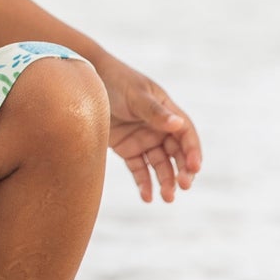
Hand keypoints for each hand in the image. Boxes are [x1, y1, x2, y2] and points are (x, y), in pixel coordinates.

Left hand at [93, 55, 202, 203]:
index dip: (192, 151)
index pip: (186, 135)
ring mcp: (143, 139)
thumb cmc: (116, 81)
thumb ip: (154, 111)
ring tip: (167, 198)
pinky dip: (144, 183)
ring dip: (165, 181)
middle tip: (182, 187)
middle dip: (182, 171)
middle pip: (176, 154)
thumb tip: (178, 124)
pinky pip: (139, 169)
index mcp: (167, 112)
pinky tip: (147, 197)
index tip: (194, 167)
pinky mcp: (127, 149)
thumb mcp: (135, 95)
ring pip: (160, 165)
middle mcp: (159, 128)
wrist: (86, 82)